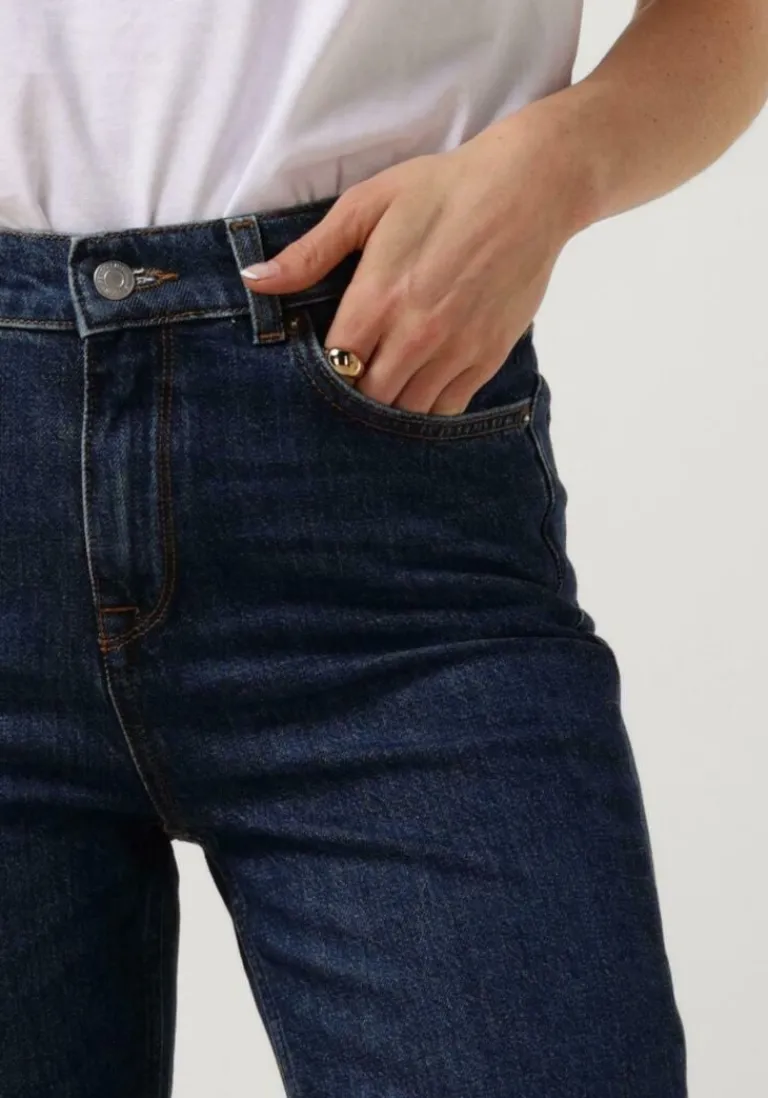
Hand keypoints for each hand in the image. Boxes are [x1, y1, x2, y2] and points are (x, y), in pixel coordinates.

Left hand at [240, 110, 584, 414]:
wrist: (529, 189)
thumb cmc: (443, 189)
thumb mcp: (367, 205)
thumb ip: (310, 252)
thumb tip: (255, 280)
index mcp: (378, 298)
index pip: (334, 366)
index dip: (321, 373)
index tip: (319, 363)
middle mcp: (416, 335)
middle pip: (368, 398)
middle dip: (353, 394)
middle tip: (349, 378)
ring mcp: (455, 351)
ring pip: (407, 412)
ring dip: (389, 406)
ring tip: (381, 385)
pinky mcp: (487, 357)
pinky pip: (447, 409)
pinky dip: (426, 408)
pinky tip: (416, 389)